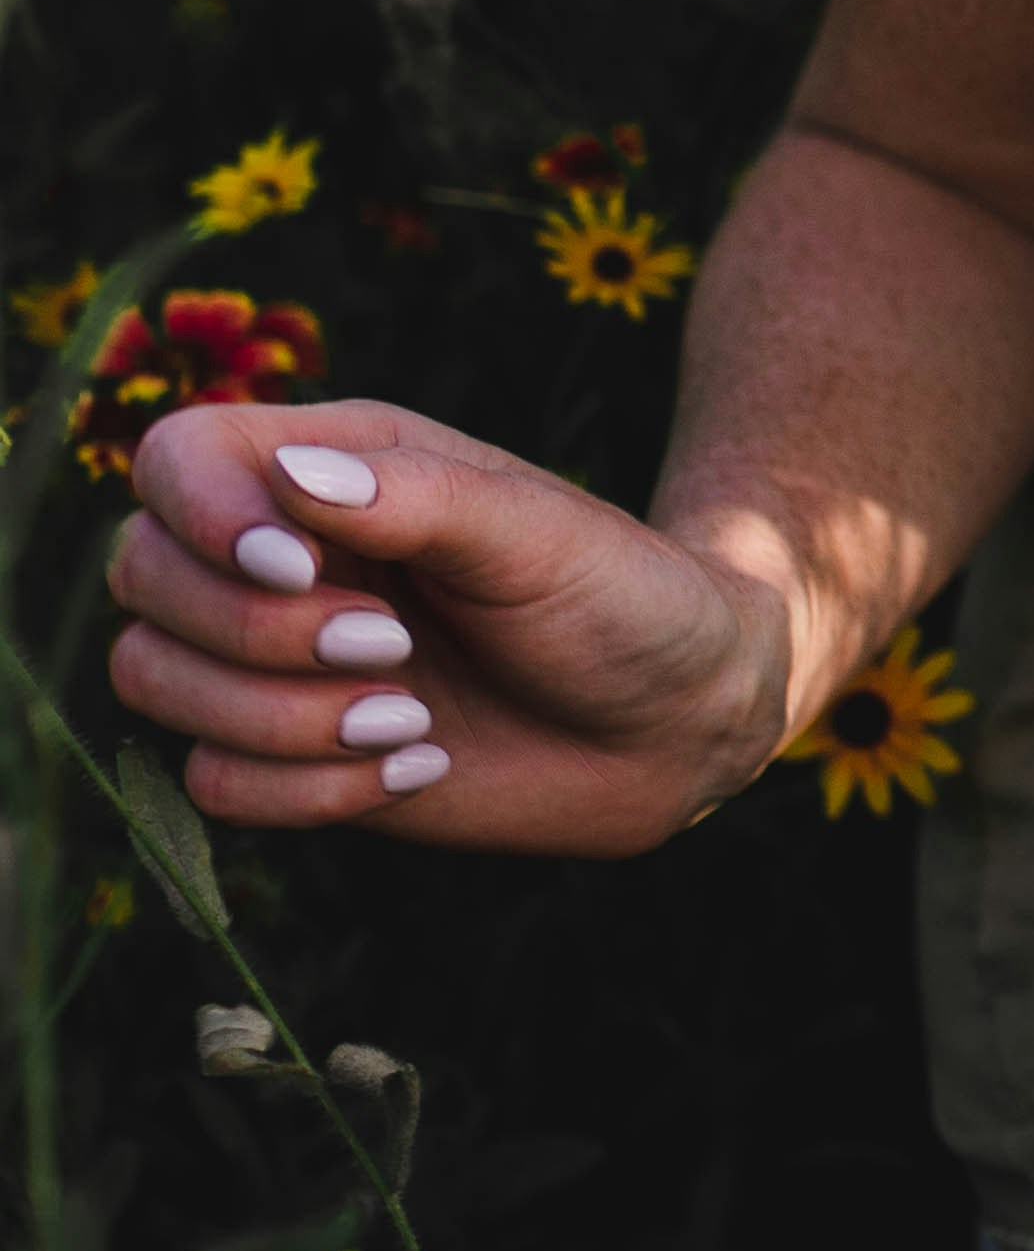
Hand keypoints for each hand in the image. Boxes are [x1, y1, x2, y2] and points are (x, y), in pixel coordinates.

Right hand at [109, 398, 798, 852]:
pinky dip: (303, 789)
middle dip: (251, 635)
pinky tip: (413, 769)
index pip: (173, 461)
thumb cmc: (620, 596)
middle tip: (390, 648)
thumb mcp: (538, 532)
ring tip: (410, 717)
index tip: (298, 567)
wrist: (674, 721)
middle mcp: (280, 555)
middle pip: (142, 580)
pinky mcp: (288, 752)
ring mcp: (275, 659)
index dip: (199, 518)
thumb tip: (292, 481)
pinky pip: (210, 782)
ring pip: (154, 683)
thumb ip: (419, 501)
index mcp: (329, 467)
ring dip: (275, 718)